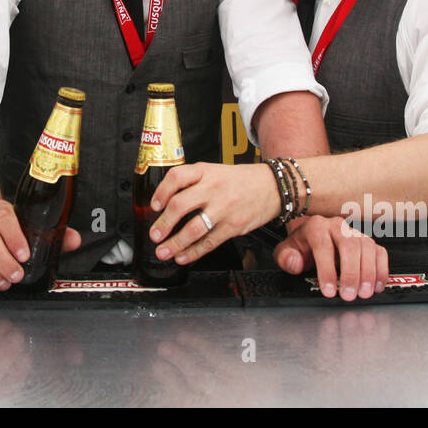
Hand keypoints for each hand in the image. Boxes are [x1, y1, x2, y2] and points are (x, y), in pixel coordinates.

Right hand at [0, 199, 81, 291]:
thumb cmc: (12, 228)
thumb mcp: (33, 226)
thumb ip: (55, 234)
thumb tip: (73, 241)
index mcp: (0, 210)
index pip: (4, 218)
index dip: (13, 237)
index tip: (24, 255)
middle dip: (2, 260)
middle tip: (16, 276)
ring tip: (3, 283)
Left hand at [147, 162, 278, 264]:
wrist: (273, 186)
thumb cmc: (242, 180)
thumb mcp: (215, 171)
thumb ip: (194, 182)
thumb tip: (167, 200)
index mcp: (205, 172)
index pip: (176, 177)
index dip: (161, 192)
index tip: (154, 206)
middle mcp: (213, 189)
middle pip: (180, 205)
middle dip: (163, 224)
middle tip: (155, 234)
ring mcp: (223, 208)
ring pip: (193, 229)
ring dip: (174, 243)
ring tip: (163, 251)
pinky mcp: (233, 226)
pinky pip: (209, 242)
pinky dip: (193, 252)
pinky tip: (183, 256)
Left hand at [273, 215, 387, 300]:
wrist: (313, 235)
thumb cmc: (302, 246)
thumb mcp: (286, 251)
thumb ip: (286, 258)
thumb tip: (295, 263)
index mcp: (316, 227)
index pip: (323, 246)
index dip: (327, 270)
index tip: (329, 290)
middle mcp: (337, 227)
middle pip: (349, 246)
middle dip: (351, 273)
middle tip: (349, 294)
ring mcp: (355, 233)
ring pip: (367, 248)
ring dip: (368, 273)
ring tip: (364, 293)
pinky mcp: (367, 242)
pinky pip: (379, 252)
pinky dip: (381, 270)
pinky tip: (377, 285)